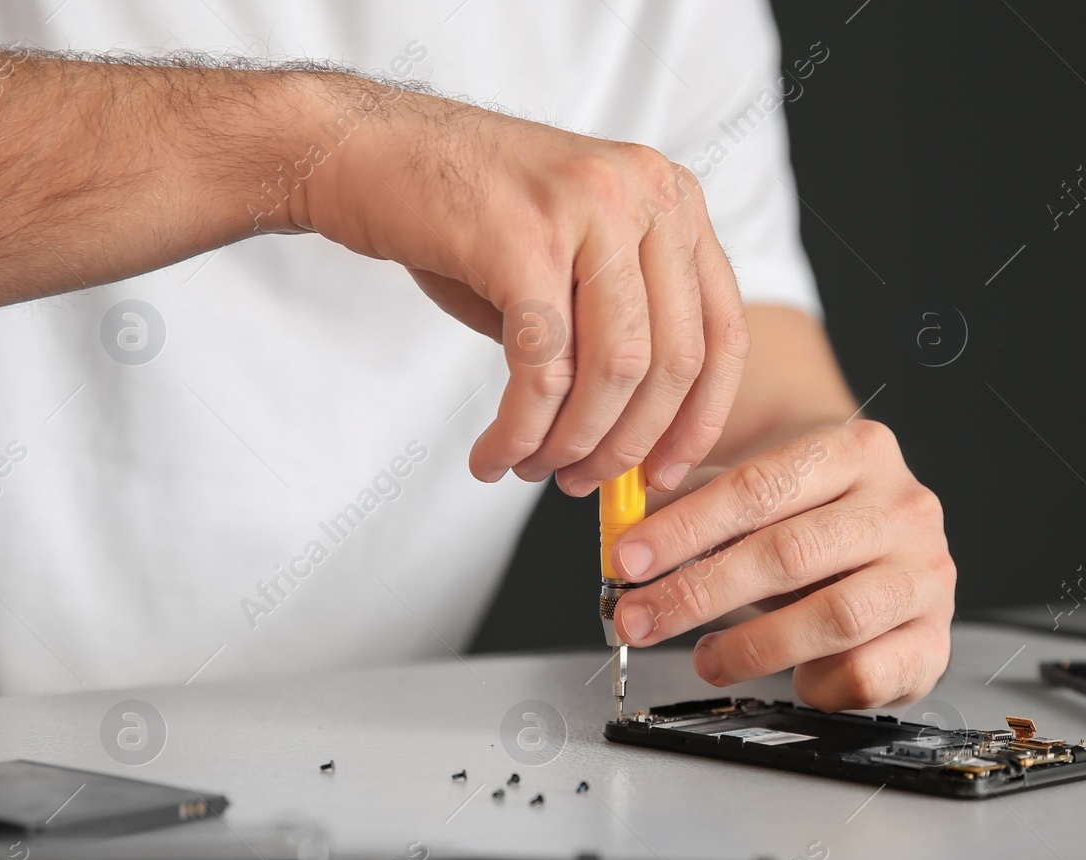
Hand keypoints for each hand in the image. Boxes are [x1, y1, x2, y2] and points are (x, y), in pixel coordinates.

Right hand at [291, 78, 749, 493]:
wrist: (363, 151)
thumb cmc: (466, 218)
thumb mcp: (571, 264)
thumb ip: (617, 334)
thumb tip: (639, 443)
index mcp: (673, 199)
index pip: (723, 332)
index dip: (700, 420)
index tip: (664, 476)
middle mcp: (646, 193)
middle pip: (672, 362)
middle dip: (628, 445)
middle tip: (585, 484)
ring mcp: (589, 207)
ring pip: (613, 372)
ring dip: (573, 443)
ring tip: (533, 469)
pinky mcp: (523, 236)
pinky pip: (542, 369)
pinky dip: (520, 431)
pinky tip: (496, 455)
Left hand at [607, 421, 955, 709]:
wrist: (894, 542)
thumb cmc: (816, 515)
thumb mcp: (762, 493)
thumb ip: (696, 504)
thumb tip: (624, 535)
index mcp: (859, 450)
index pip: (763, 486)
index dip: (689, 527)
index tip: (630, 558)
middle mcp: (904, 508)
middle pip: (792, 553)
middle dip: (701, 592)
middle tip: (641, 618)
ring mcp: (926, 576)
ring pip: (835, 617)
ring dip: (753, 646)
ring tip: (704, 658)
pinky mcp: (934, 640)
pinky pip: (868, 673)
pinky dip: (817, 683)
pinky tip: (791, 679)